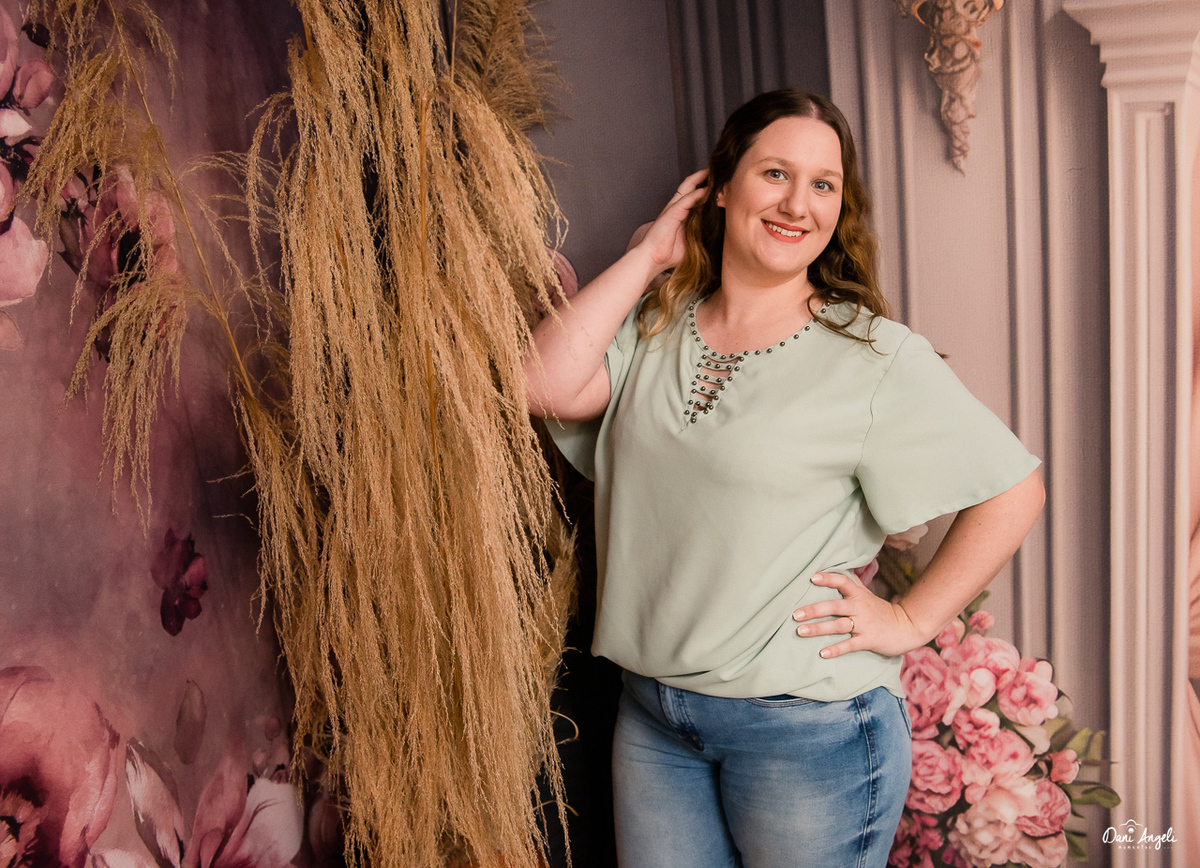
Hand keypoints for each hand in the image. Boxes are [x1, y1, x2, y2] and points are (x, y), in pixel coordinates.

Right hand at [634, 169, 708, 272]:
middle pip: (690, 186)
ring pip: (688, 188)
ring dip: (700, 180)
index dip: (704, 188)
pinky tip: (706, 190)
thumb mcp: (690, 243)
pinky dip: (696, 195)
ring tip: (712, 172)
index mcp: (680, 214)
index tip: (718, 183)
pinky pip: (685, 201)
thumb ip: (700, 234)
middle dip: (702, 177)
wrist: (651, 259)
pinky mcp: (670, 214)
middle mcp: (676, 208)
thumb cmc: (668, 254)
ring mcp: (673, 209)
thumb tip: (716, 233)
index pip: (693, 196)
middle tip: (717, 169)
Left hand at [791, 572, 926, 659]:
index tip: (812, 577)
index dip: (828, 579)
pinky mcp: (868, 640)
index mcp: (858, 594)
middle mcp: (860, 607)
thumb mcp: (867, 594)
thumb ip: (852, 583)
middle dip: (814, 610)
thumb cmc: (880, 610)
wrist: (906, 627)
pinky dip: (836, 649)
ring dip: (818, 629)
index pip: (842, 582)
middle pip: (834, 606)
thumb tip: (839, 567)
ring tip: (800, 631)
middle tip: (795, 614)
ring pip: (838, 625)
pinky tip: (822, 653)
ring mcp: (864, 624)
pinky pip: (849, 645)